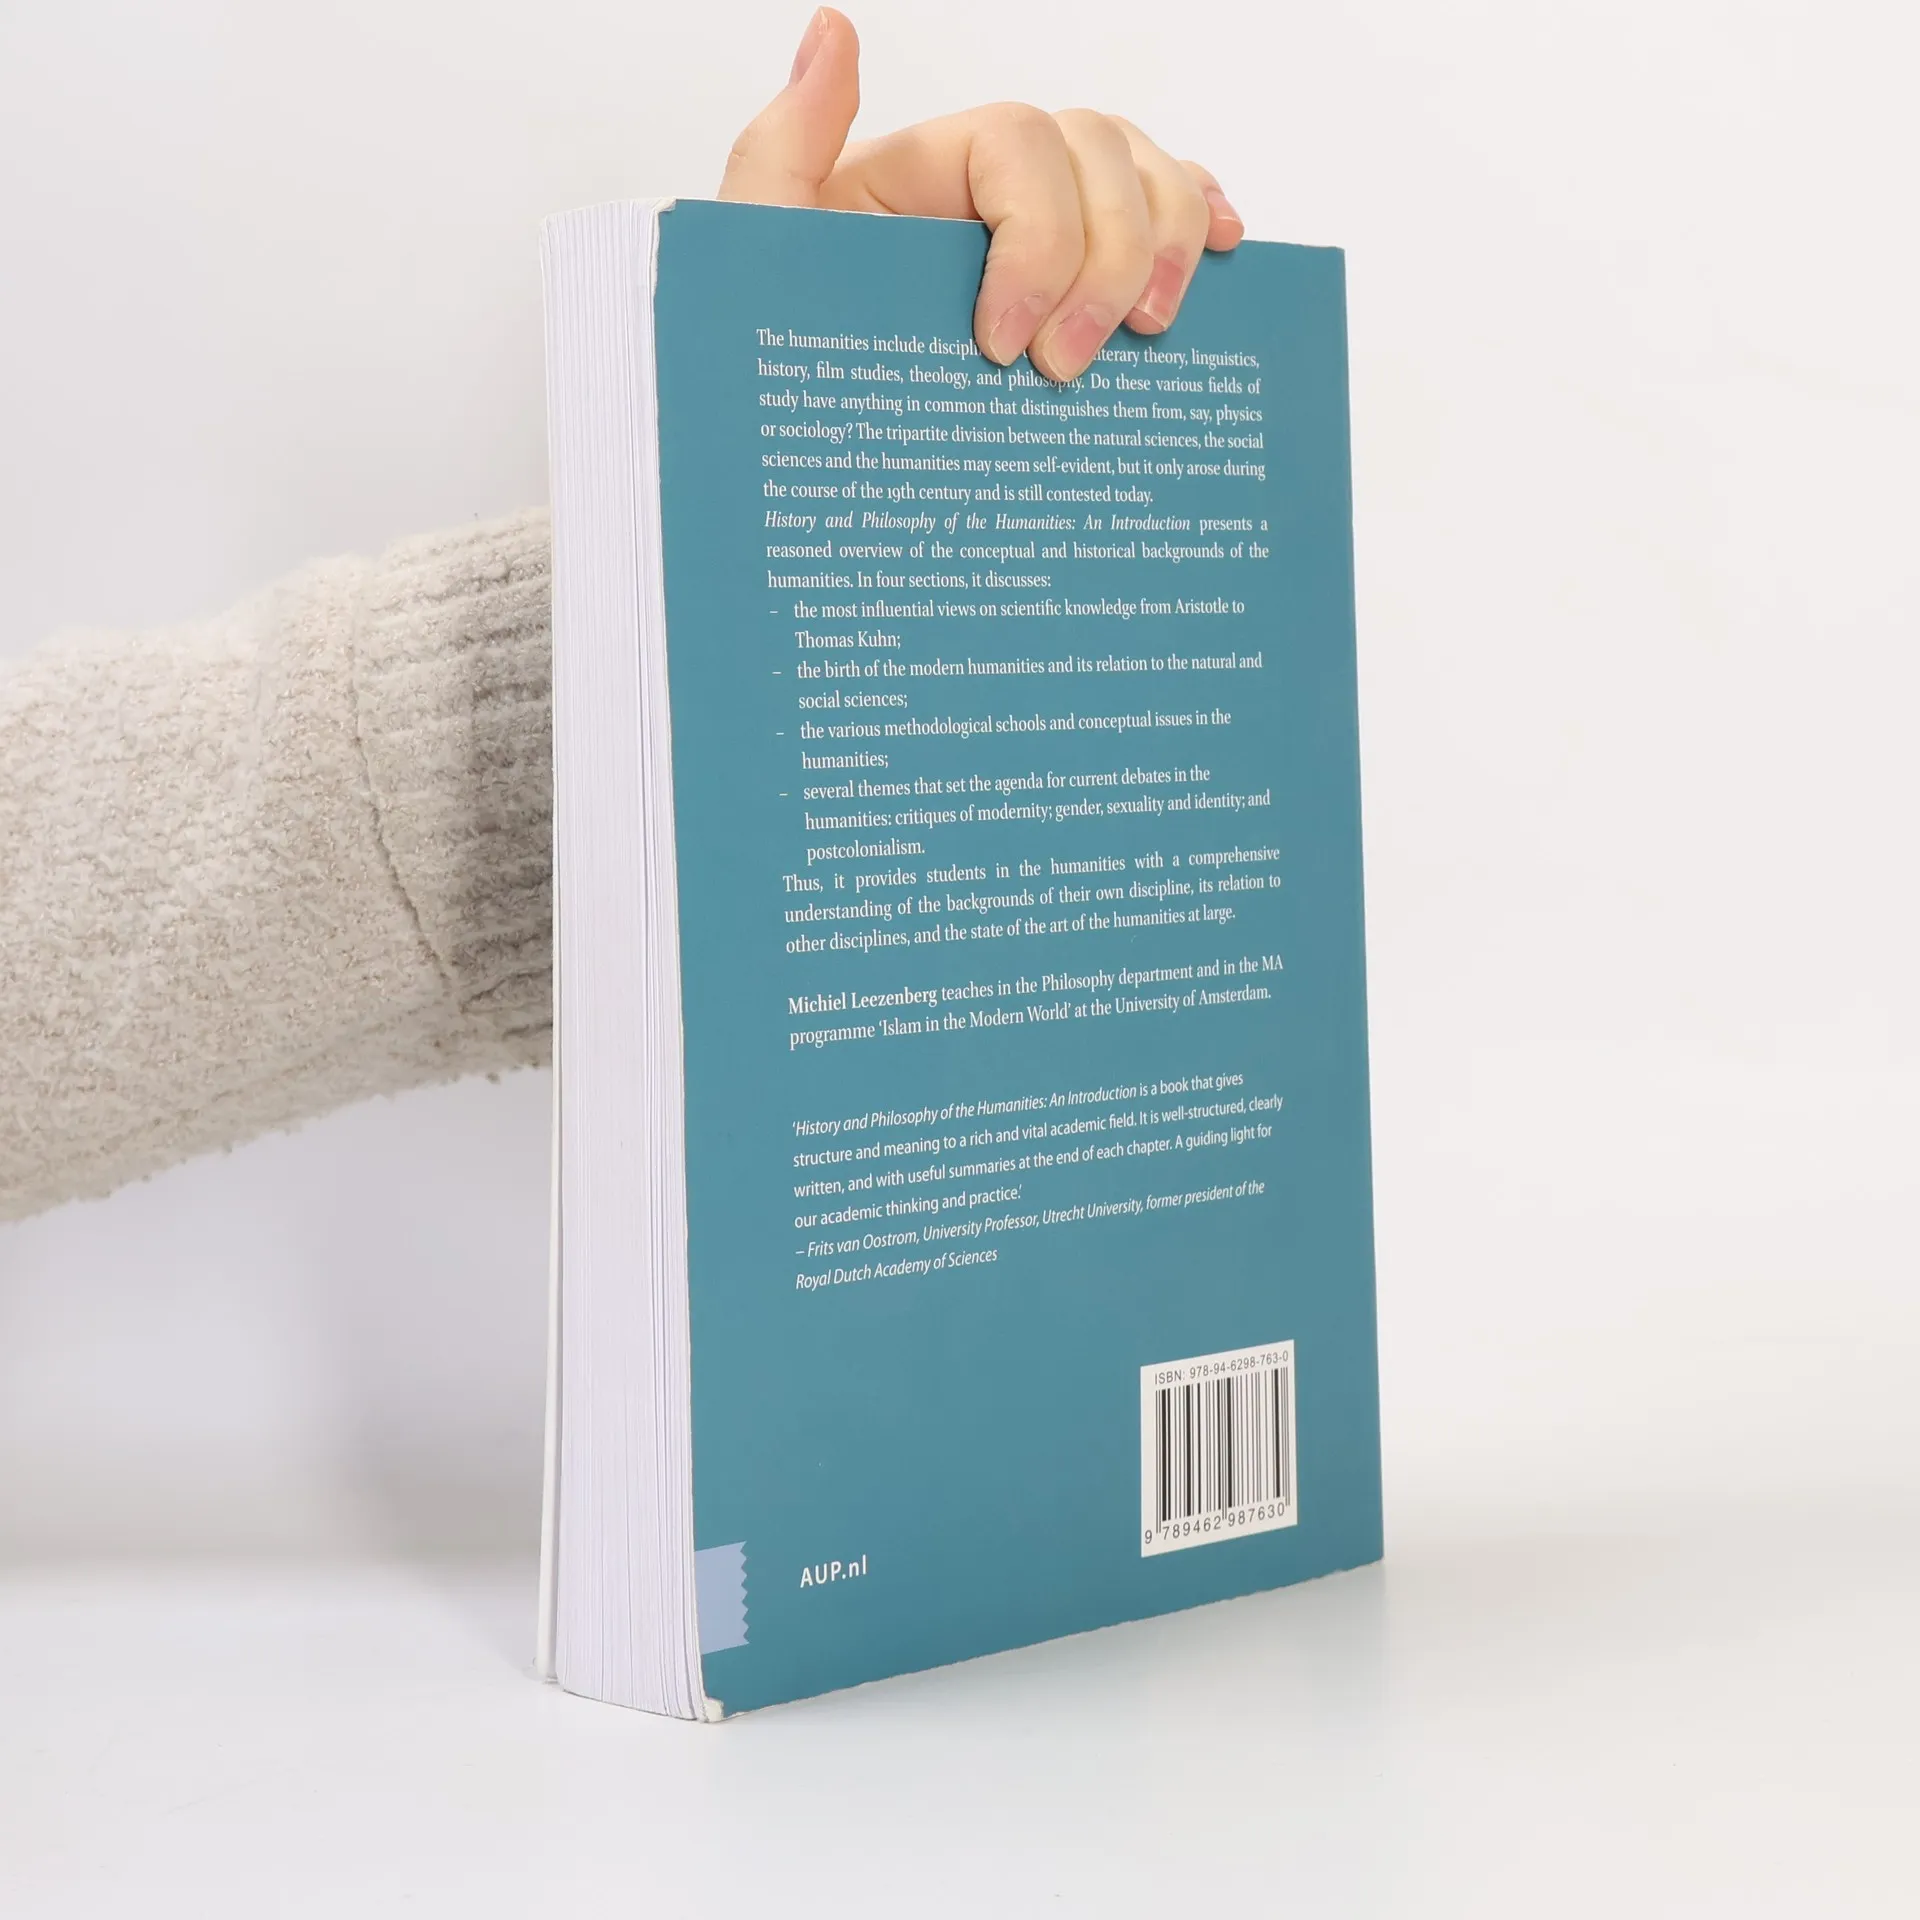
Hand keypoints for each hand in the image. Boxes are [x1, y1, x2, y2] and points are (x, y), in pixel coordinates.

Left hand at [718, 8, 1243, 382]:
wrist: (812, 460)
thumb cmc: (781, 363)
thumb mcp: (755, 262)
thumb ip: (780, 149)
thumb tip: (834, 30)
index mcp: (924, 172)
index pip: (1019, 147)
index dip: (1037, 237)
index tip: (1004, 346)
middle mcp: (995, 186)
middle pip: (1099, 153)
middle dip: (1107, 257)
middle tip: (1071, 369)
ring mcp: (1052, 231)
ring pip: (1147, 178)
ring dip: (1167, 243)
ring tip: (1150, 331)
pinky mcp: (1086, 287)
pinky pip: (1166, 220)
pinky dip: (1204, 224)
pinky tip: (1226, 257)